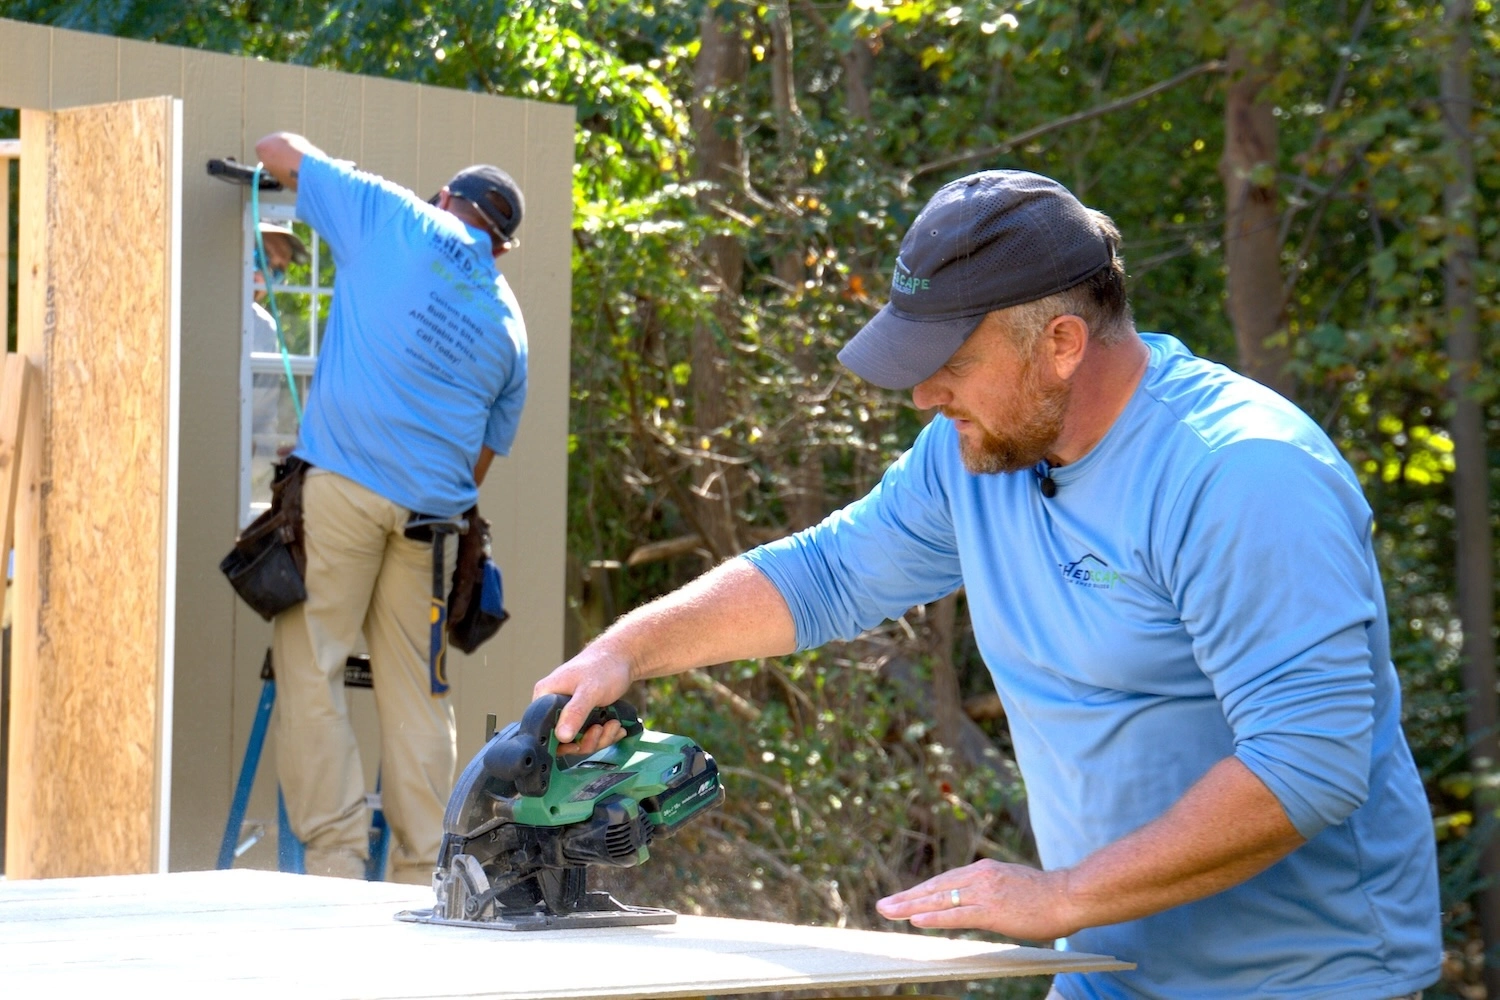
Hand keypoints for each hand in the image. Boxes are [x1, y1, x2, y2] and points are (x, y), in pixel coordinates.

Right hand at [533, 643, 633, 752]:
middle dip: (588, 741)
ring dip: (600, 738)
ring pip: (580, 739)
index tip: (579, 743)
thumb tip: (562, 736)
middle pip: (564, 740)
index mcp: (545, 696)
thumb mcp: (589, 691)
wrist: (622, 658)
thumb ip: (575, 712)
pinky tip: (616, 726)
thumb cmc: (603, 667)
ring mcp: (570, 711)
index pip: (542, 730)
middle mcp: (554, 706)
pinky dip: (606, 734)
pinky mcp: (584, 715)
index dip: (560, 743)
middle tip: (602, 729)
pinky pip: (591, 734)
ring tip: (614, 724)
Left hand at [875, 858, 1080, 941]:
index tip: (902, 898)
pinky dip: (934, 918)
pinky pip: (956, 915)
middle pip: (935, 888)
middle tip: (882, 905)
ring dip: (910, 906)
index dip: (921, 891)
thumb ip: (991, 890)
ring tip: (888, 911)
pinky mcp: (991, 910)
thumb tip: (977, 901)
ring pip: (939, 899)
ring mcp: (984, 892)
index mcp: (984, 870)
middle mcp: (979, 876)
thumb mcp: (1012, 884)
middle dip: (906, 897)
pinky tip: (915, 920)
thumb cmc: (1046, 895)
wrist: (1069, 895)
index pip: (944, 881)